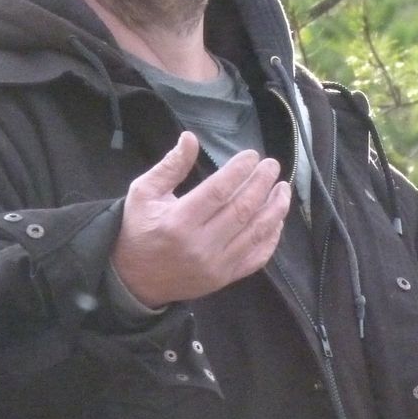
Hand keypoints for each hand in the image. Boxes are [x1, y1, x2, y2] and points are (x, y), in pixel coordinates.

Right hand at [110, 131, 290, 307]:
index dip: (239, 171)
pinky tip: (277, 220)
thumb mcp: (143, 192)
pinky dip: (271, 239)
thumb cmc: (138, 229)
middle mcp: (200, 245)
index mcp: (179, 221)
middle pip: (242, 210)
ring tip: (283, 188)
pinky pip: (256, 258)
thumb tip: (191, 138)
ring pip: (255, 233)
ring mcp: (215, 265)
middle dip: (262, 184)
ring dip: (274, 209)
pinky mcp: (223, 278)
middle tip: (272, 165)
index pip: (218, 191)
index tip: (253, 155)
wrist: (133, 280)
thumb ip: (170, 166)